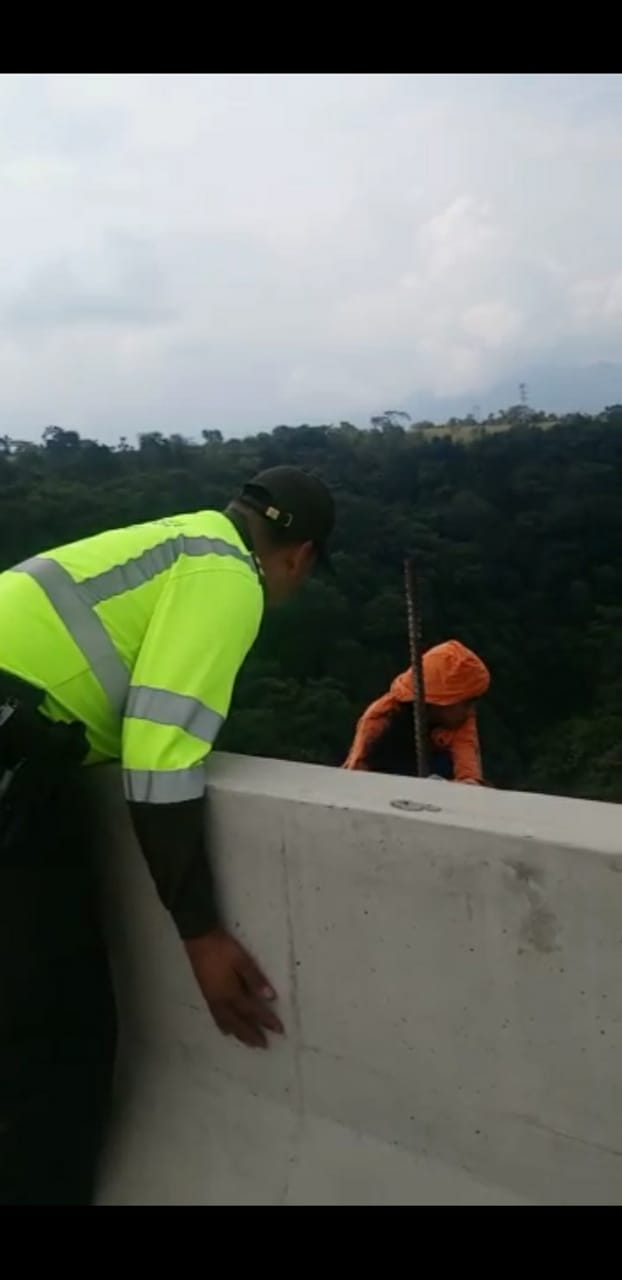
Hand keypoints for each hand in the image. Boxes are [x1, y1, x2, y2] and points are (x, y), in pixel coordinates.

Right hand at [185, 930, 282, 1048]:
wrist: (199, 939)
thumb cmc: (223, 949)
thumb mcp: (242, 960)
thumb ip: (255, 979)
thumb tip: (271, 997)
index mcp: (232, 993)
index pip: (253, 1011)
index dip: (266, 1021)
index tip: (279, 1030)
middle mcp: (222, 1001)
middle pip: (239, 1022)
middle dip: (252, 1034)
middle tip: (264, 1045)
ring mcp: (212, 1000)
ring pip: (227, 1023)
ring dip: (239, 1034)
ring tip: (249, 1043)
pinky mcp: (206, 996)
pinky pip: (217, 1018)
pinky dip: (224, 1027)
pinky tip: (226, 1030)